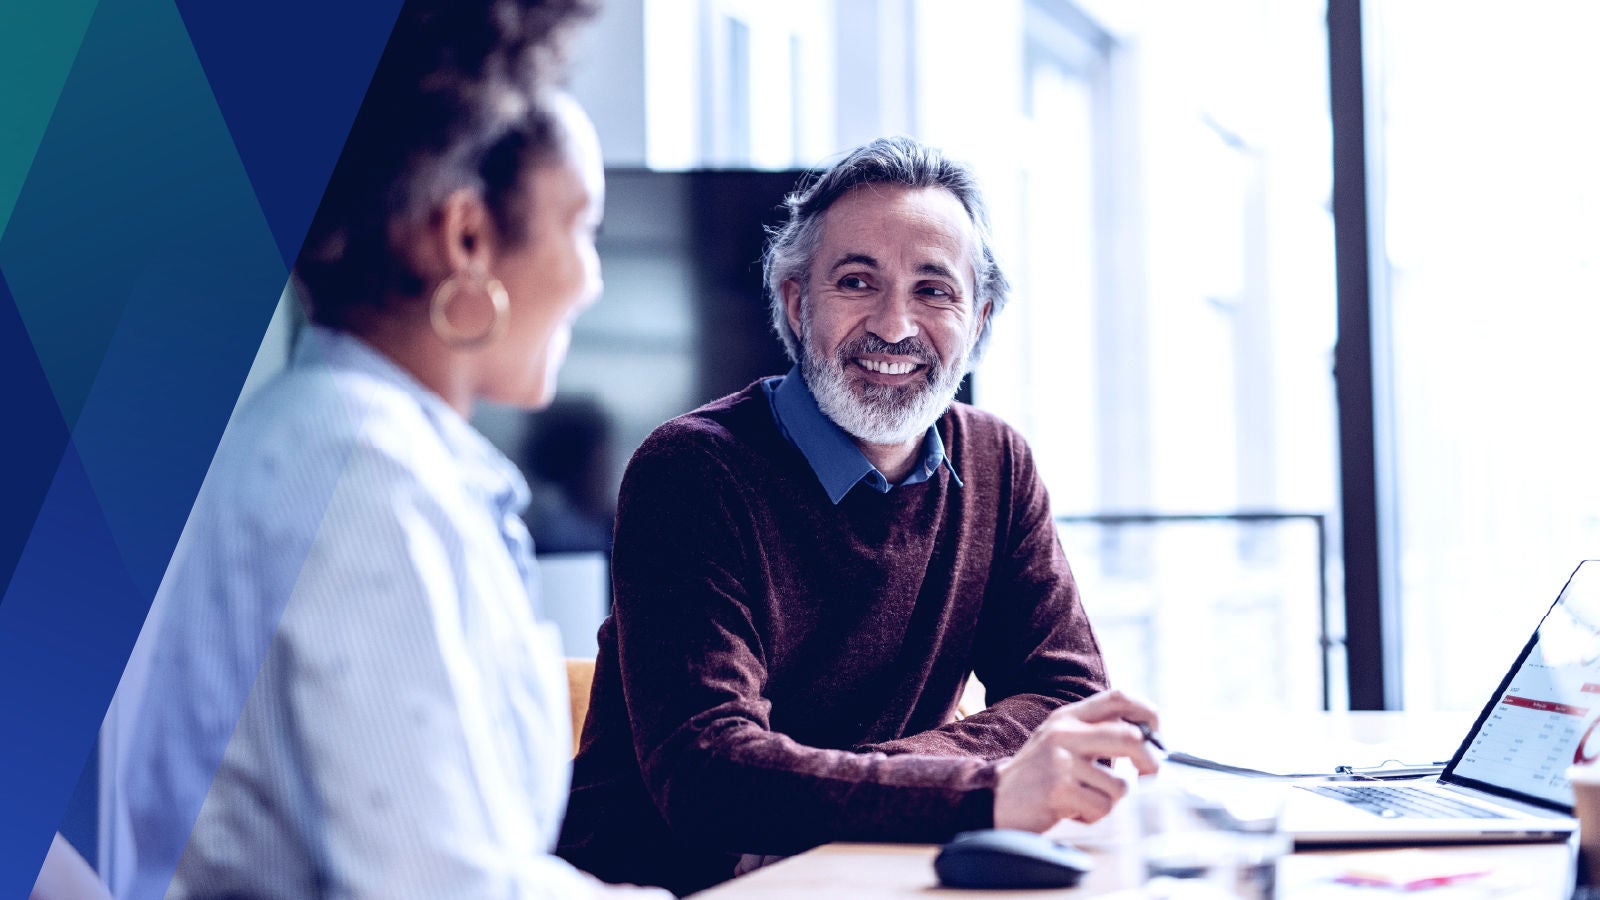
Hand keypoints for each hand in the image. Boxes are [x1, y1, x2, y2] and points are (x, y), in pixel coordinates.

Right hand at [992, 690, 1160, 830]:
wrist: (995, 799)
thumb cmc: (1039, 776)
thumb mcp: (1061, 743)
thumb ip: (1095, 735)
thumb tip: (1148, 741)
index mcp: (1068, 717)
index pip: (1118, 698)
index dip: (1147, 713)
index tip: (1156, 735)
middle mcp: (1064, 732)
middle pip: (1130, 737)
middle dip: (1150, 761)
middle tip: (1148, 775)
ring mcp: (1061, 760)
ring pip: (1120, 785)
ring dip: (1109, 801)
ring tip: (1084, 799)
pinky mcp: (1059, 789)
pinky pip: (1102, 807)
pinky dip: (1093, 816)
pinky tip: (1071, 810)